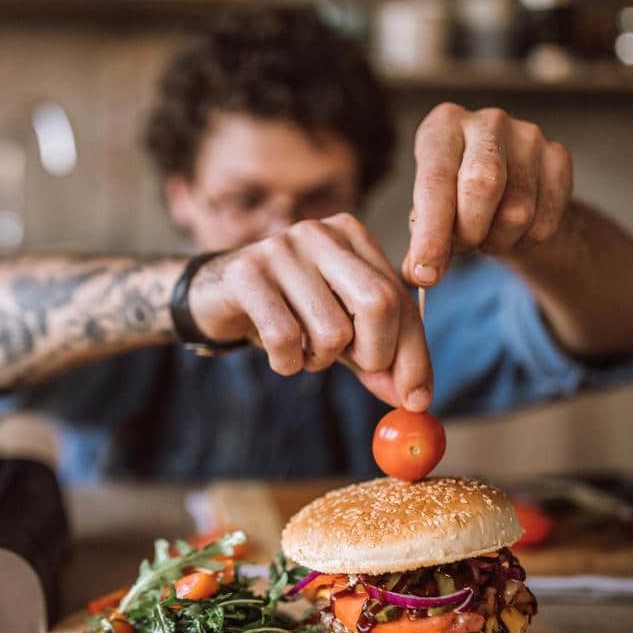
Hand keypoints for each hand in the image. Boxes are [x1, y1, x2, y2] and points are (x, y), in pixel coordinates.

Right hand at [188, 214, 431, 410]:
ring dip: (321, 360)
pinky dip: (288, 363)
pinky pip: (286, 338)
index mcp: (352, 235)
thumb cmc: (287, 310)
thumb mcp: (339, 330)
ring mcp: (281, 249)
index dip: (414, 354)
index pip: (399, 298)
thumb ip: (377, 357)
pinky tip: (281, 355)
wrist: (215, 296)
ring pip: (332, 330)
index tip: (417, 399)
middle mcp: (320, 233)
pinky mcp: (247, 273)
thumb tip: (415, 399)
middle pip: (378, 303)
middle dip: (375, 354)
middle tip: (357, 369)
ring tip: (303, 351)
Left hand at [403, 103, 573, 286]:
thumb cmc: (454, 197)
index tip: (425, 273)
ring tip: (484, 234)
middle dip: (467, 232)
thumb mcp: (427, 212)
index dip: (430, 233)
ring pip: (516, 212)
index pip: (435, 182)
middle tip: (460, 248)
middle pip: (482, 185)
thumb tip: (419, 275)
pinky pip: (544, 223)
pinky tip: (511, 230)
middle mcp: (487, 122)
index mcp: (443, 127)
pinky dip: (523, 242)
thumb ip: (422, 241)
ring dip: (495, 241)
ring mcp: (529, 136)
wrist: (504, 186)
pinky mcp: (559, 158)